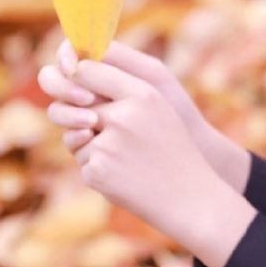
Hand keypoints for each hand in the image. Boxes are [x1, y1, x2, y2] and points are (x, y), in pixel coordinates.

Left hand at [40, 52, 255, 266]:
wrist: (190, 197)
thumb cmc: (173, 150)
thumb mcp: (158, 109)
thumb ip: (122, 90)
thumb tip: (75, 74)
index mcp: (141, 93)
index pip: (87, 69)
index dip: (77, 78)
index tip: (82, 90)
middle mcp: (123, 116)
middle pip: (75, 106)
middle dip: (85, 121)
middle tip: (109, 134)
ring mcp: (108, 145)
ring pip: (75, 139)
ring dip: (92, 150)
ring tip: (128, 161)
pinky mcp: (97, 171)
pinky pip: (82, 164)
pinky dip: (98, 172)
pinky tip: (125, 178)